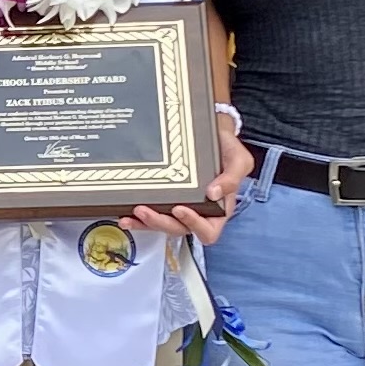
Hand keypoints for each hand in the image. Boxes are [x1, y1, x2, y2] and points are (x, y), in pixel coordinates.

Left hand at [125, 113, 252, 245]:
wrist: (214, 134)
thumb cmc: (228, 150)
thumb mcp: (239, 161)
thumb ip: (232, 178)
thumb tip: (213, 193)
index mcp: (218, 210)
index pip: (208, 231)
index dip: (193, 225)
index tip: (180, 209)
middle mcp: (198, 213)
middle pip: (178, 229)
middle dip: (160, 222)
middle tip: (144, 209)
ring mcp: (180, 207)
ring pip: (162, 224)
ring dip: (145, 222)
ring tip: (132, 213)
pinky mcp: (166, 199)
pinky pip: (153, 212)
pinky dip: (138, 217)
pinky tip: (125, 213)